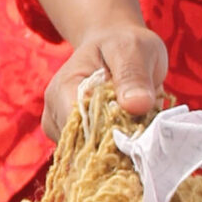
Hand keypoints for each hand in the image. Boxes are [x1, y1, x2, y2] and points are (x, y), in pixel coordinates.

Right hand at [29, 0, 168, 143]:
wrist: (115, 45)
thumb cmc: (123, 44)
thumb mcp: (134, 49)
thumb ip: (134, 74)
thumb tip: (136, 104)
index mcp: (64, 89)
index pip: (79, 128)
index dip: (109, 137)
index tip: (138, 136)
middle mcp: (56, 113)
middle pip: (82, 148)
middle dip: (115, 147)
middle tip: (146, 135)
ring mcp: (63, 129)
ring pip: (89, 157)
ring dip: (117, 151)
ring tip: (140, 132)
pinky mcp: (76, 141)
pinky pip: (95, 156)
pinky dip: (116, 152)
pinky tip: (131, 138)